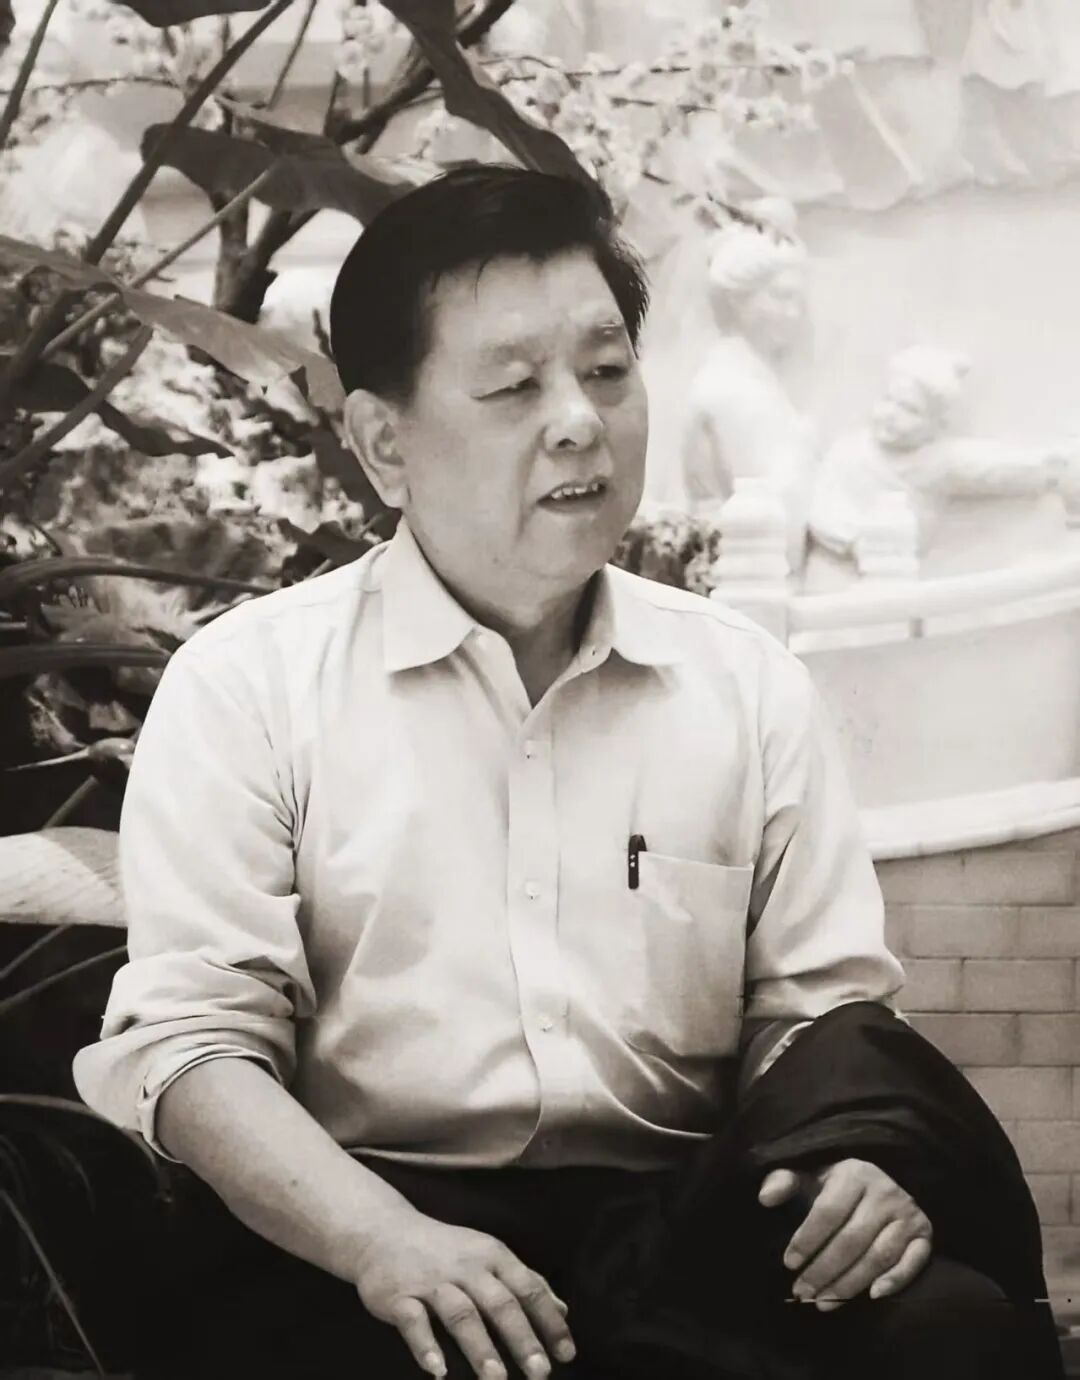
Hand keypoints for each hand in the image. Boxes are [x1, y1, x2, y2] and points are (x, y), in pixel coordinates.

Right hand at [353, 1205, 575, 1378]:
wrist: (383, 1231)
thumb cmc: (446, 1251)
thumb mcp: (488, 1256)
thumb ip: (525, 1282)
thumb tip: (562, 1311)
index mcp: (492, 1256)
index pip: (528, 1289)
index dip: (548, 1322)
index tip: (566, 1354)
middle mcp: (465, 1266)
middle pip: (499, 1303)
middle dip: (521, 1339)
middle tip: (540, 1373)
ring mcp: (431, 1281)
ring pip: (460, 1313)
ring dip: (479, 1346)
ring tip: (496, 1378)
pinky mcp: (399, 1295)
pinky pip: (413, 1321)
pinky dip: (426, 1345)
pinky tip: (438, 1370)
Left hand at [759, 1158, 931, 1310]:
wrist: (878, 1184)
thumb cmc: (834, 1186)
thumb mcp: (808, 1176)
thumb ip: (783, 1182)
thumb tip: (765, 1198)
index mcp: (854, 1173)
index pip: (828, 1212)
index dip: (806, 1240)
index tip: (788, 1263)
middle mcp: (885, 1191)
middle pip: (852, 1240)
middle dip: (824, 1270)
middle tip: (803, 1292)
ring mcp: (908, 1213)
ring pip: (879, 1255)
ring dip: (850, 1284)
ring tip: (824, 1302)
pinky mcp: (925, 1233)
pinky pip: (914, 1261)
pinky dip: (896, 1280)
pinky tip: (873, 1296)